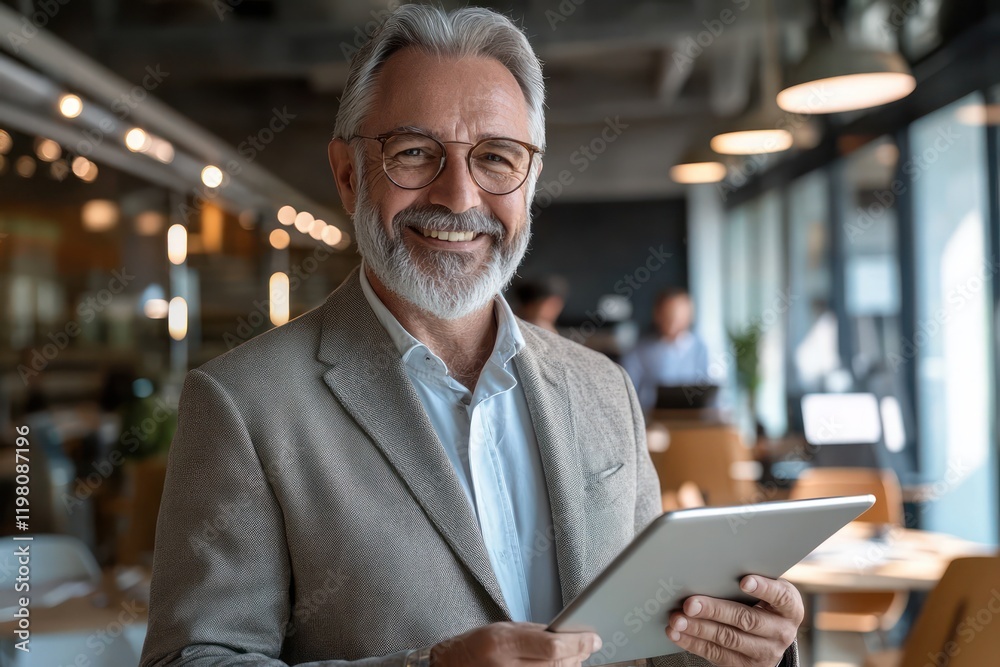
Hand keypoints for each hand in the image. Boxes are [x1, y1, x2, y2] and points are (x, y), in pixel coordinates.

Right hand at [430, 621, 601, 666]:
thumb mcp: (504, 629)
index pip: (552, 646)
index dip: (578, 643)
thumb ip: (535, 634)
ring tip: (576, 657)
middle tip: (589, 645)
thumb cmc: (476, 646)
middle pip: (557, 665)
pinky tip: (562, 666)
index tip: (593, 639)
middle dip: (578, 655)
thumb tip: (569, 637)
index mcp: (503, 643)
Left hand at [666, 575, 802, 666]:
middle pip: (746, 620)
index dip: (763, 589)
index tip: (744, 581)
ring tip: (677, 619)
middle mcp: (781, 632)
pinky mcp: (745, 666)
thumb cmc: (763, 602)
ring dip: (698, 628)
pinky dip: (693, 642)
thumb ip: (751, 581)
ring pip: (727, 639)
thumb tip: (712, 566)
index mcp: (790, 608)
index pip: (781, 597)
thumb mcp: (768, 591)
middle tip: (690, 603)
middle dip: (715, 610)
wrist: (771, 637)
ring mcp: (764, 653)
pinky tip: (677, 633)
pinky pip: (716, 654)